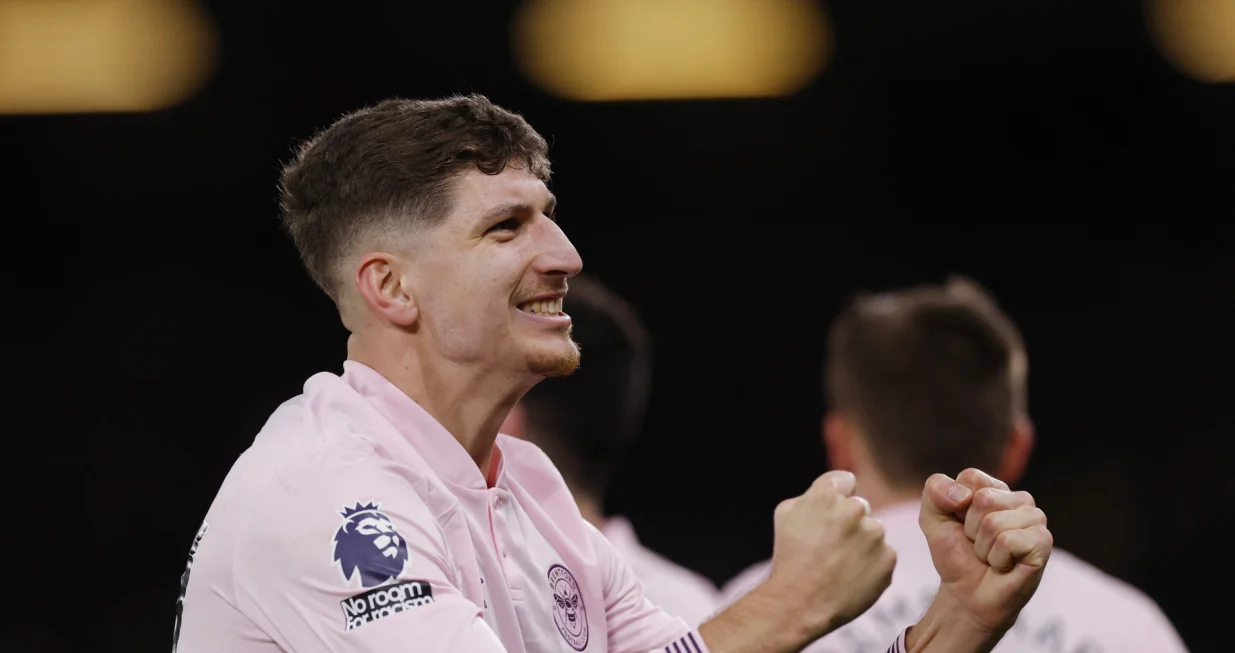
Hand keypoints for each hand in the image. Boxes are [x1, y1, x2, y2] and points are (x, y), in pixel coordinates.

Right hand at [764, 471, 896, 636]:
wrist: (800, 603)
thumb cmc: (789, 557)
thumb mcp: (786, 513)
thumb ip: (813, 494)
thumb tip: (834, 491)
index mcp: (828, 494)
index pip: (846, 481)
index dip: (838, 496)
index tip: (830, 515)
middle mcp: (855, 509)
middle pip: (859, 507)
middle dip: (849, 522)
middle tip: (831, 546)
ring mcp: (874, 534)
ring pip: (873, 532)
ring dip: (862, 543)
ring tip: (840, 565)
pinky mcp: (888, 558)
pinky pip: (883, 555)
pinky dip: (872, 564)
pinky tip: (852, 576)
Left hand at [911, 469, 1052, 649]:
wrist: (967, 595)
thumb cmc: (955, 555)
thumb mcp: (932, 518)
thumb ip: (935, 491)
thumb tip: (964, 495)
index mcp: (995, 488)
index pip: (971, 477)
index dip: (956, 505)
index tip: (960, 525)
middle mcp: (1019, 499)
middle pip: (983, 498)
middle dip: (970, 528)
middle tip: (977, 544)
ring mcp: (1035, 519)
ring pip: (994, 522)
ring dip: (983, 547)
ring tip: (990, 556)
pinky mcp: (1043, 542)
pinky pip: (1008, 541)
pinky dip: (997, 559)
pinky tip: (1004, 565)